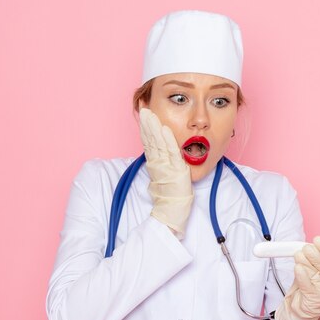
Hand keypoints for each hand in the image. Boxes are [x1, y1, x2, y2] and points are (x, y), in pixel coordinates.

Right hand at [139, 108, 193, 237]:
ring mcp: (166, 166)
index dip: (146, 129)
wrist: (172, 210)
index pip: (149, 143)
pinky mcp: (175, 169)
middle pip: (151, 140)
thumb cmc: (170, 195)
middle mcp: (158, 163)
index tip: (144, 116)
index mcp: (155, 164)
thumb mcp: (164, 176)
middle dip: (147, 124)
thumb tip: (159, 154)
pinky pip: (171, 152)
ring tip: (151, 114)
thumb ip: (161, 164)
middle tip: (144, 109)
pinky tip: (164, 129)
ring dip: (154, 128)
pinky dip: (167, 140)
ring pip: (159, 143)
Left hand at [275, 235, 319, 319]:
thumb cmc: (313, 279)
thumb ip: (317, 253)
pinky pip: (306, 284)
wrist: (305, 302)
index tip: (317, 240)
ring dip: (303, 261)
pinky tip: (298, 268)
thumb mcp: (317, 264)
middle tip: (305, 249)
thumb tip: (310, 244)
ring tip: (299, 257)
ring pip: (313, 271)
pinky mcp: (315, 298)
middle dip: (312, 253)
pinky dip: (301, 274)